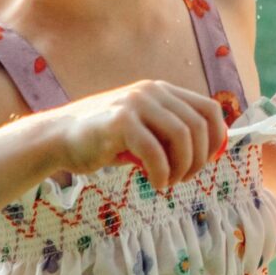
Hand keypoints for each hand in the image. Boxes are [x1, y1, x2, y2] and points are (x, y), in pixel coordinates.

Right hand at [48, 80, 226, 191]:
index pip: (210, 109)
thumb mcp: (144, 129)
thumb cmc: (104, 139)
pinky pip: (155, 151)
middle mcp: (153, 92)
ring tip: (169, 182)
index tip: (207, 162)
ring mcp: (136, 104)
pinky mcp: (120, 121)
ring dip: (182, 167)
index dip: (217, 138)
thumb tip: (206, 153)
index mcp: (163, 91)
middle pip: (199, 126)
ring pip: (181, 137)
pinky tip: (155, 183)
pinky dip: (162, 172)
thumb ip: (169, 134)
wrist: (58, 137)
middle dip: (199, 159)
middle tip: (184, 179)